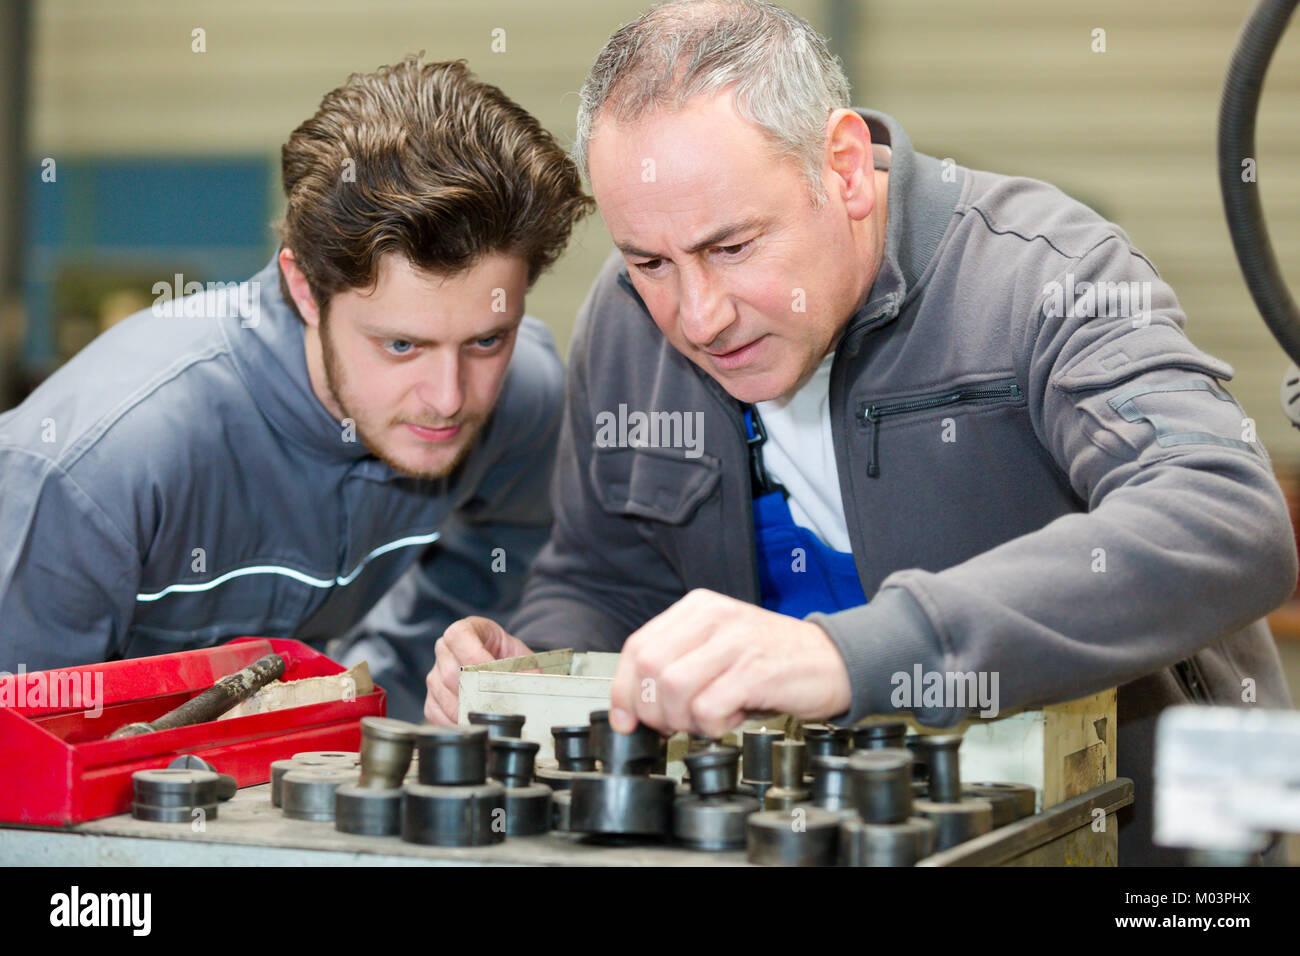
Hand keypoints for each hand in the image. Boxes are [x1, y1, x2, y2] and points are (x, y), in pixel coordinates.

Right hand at [423, 617, 533, 723]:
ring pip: (444, 695)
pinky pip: (436, 713)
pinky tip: (472, 723)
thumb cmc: (503, 655)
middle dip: (476, 692)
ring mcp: (434, 674)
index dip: (476, 658)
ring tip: (489, 716)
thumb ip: (526, 665)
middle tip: (497, 705)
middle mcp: (443, 649)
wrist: (494, 661)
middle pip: (451, 674)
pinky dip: (454, 722)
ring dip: (467, 710)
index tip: (495, 676)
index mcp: (463, 630)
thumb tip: (533, 680)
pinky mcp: (431, 697)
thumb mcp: (519, 654)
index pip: (459, 638)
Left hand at [608, 589, 851, 736]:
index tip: (626, 720)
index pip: (637, 646)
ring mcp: (735, 641)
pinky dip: (712, 727)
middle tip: (675, 725)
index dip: (624, 690)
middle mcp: (714, 617)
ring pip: (673, 688)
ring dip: (683, 720)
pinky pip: (709, 708)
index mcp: (698, 608)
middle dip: (653, 710)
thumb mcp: (718, 650)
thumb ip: (678, 664)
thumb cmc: (774, 661)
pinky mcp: (756, 670)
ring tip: (707, 721)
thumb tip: (635, 706)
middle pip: (648, 668)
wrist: (835, 662)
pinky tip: (730, 721)